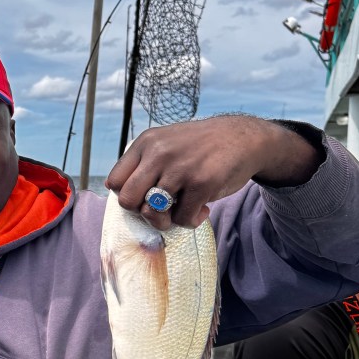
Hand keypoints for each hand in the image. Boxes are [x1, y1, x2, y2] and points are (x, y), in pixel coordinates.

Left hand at [106, 116, 321, 229]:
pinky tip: (203, 208)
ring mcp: (179, 168)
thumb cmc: (200, 148)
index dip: (129, 196)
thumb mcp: (166, 143)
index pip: (114, 182)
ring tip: (181, 210)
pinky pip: (183, 218)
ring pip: (152, 213)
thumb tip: (128, 202)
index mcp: (145, 143)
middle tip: (161, 209)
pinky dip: (191, 221)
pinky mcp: (202, 183)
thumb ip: (145, 165)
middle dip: (142, 212)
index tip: (147, 196)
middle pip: (127, 201)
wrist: (243, 137)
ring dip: (167, 220)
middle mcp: (158, 154)